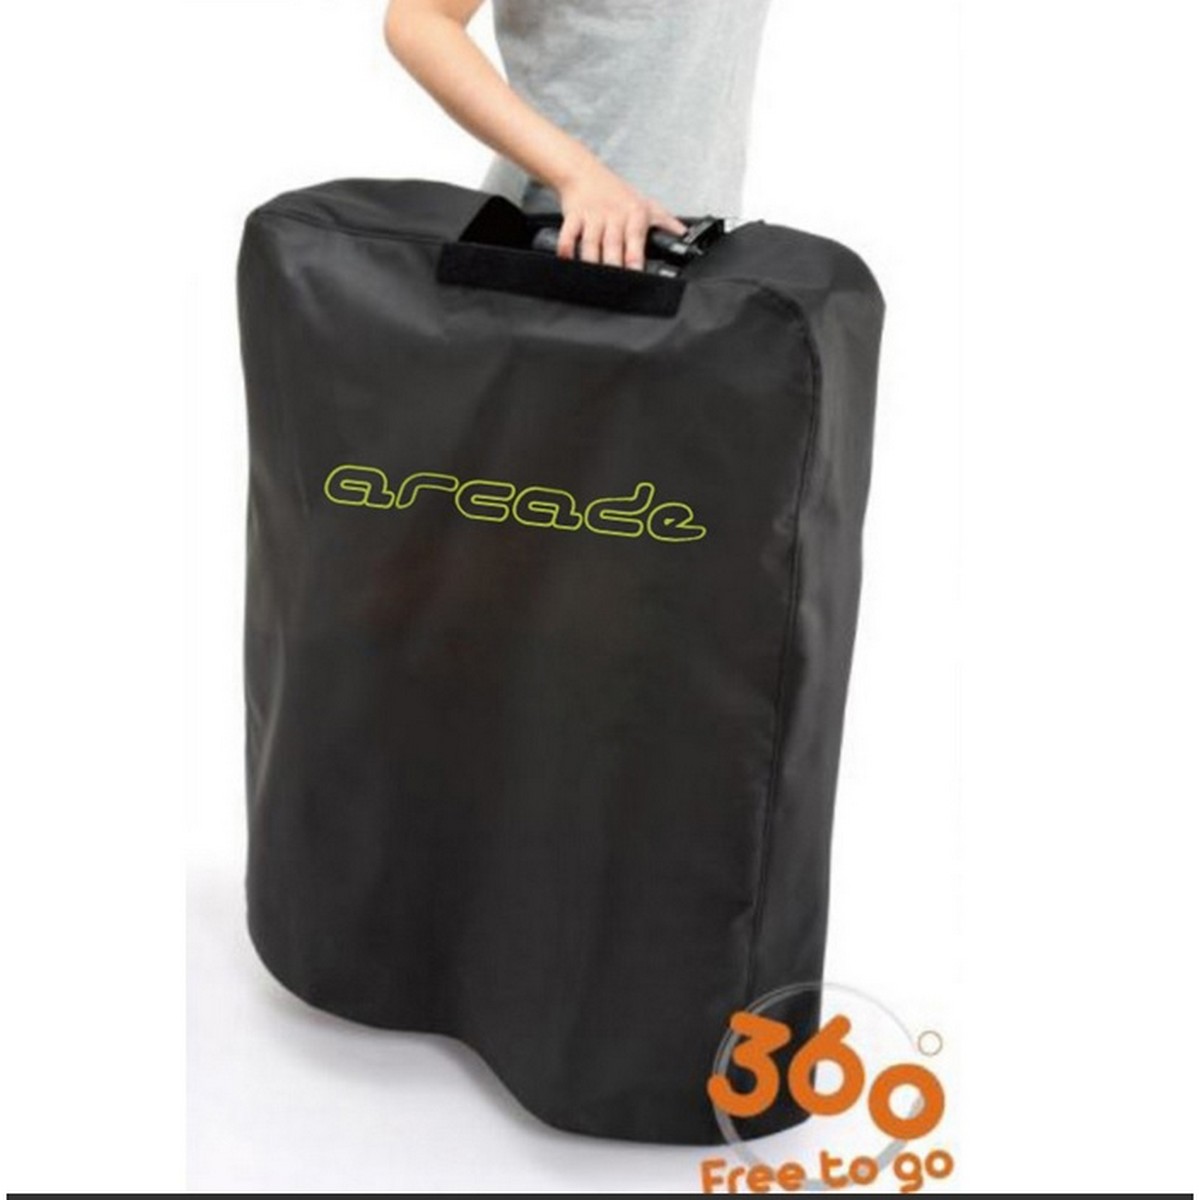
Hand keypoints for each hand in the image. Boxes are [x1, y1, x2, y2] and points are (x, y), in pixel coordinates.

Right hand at [554, 160, 687, 270]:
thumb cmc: (617, 193)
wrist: (584, 173)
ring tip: (592, 278)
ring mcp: (593, 216)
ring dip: (590, 261)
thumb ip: (666, 223)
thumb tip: (686, 237)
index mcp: (634, 214)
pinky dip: (565, 248)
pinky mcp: (573, 216)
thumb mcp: (646, 204)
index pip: (635, 238)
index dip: (635, 257)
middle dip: (612, 264)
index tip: (635, 273)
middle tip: (613, 283)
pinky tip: (567, 260)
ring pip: (590, 243)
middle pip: (612, 245)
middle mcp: (614, 215)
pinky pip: (568, 234)